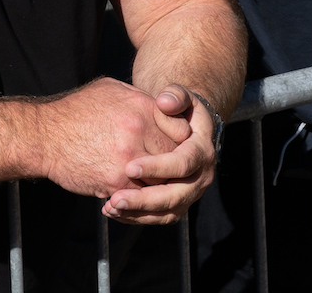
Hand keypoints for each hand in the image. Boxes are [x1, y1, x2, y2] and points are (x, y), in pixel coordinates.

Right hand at [41, 78, 180, 199]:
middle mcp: (139, 131)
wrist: (43, 136)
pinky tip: (130, 194)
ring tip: (151, 185)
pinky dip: (139, 198)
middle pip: (176, 158)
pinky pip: (140, 195)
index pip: (181, 131)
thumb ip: (139, 98)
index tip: (175, 149)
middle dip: (173, 167)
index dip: (181, 143)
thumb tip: (161, 107)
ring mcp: (129, 159)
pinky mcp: (116, 181)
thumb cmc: (75, 111)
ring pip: (161, 180)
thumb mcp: (110, 90)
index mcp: (142, 106)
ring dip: (159, 185)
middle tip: (168, 173)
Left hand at [101, 84, 217, 224]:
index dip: (157, 167)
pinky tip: (112, 210)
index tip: (129, 167)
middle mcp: (200, 177)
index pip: (182, 164)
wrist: (186, 127)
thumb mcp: (181, 97)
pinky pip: (158, 216)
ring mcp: (190, 193)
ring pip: (167, 212)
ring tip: (109, 207)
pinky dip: (136, 217)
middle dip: (144, 200)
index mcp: (202, 151)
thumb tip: (164, 102)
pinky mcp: (177, 203)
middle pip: (175, 195)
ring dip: (138, 213)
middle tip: (115, 199)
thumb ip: (175, 96)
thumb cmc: (179, 109)